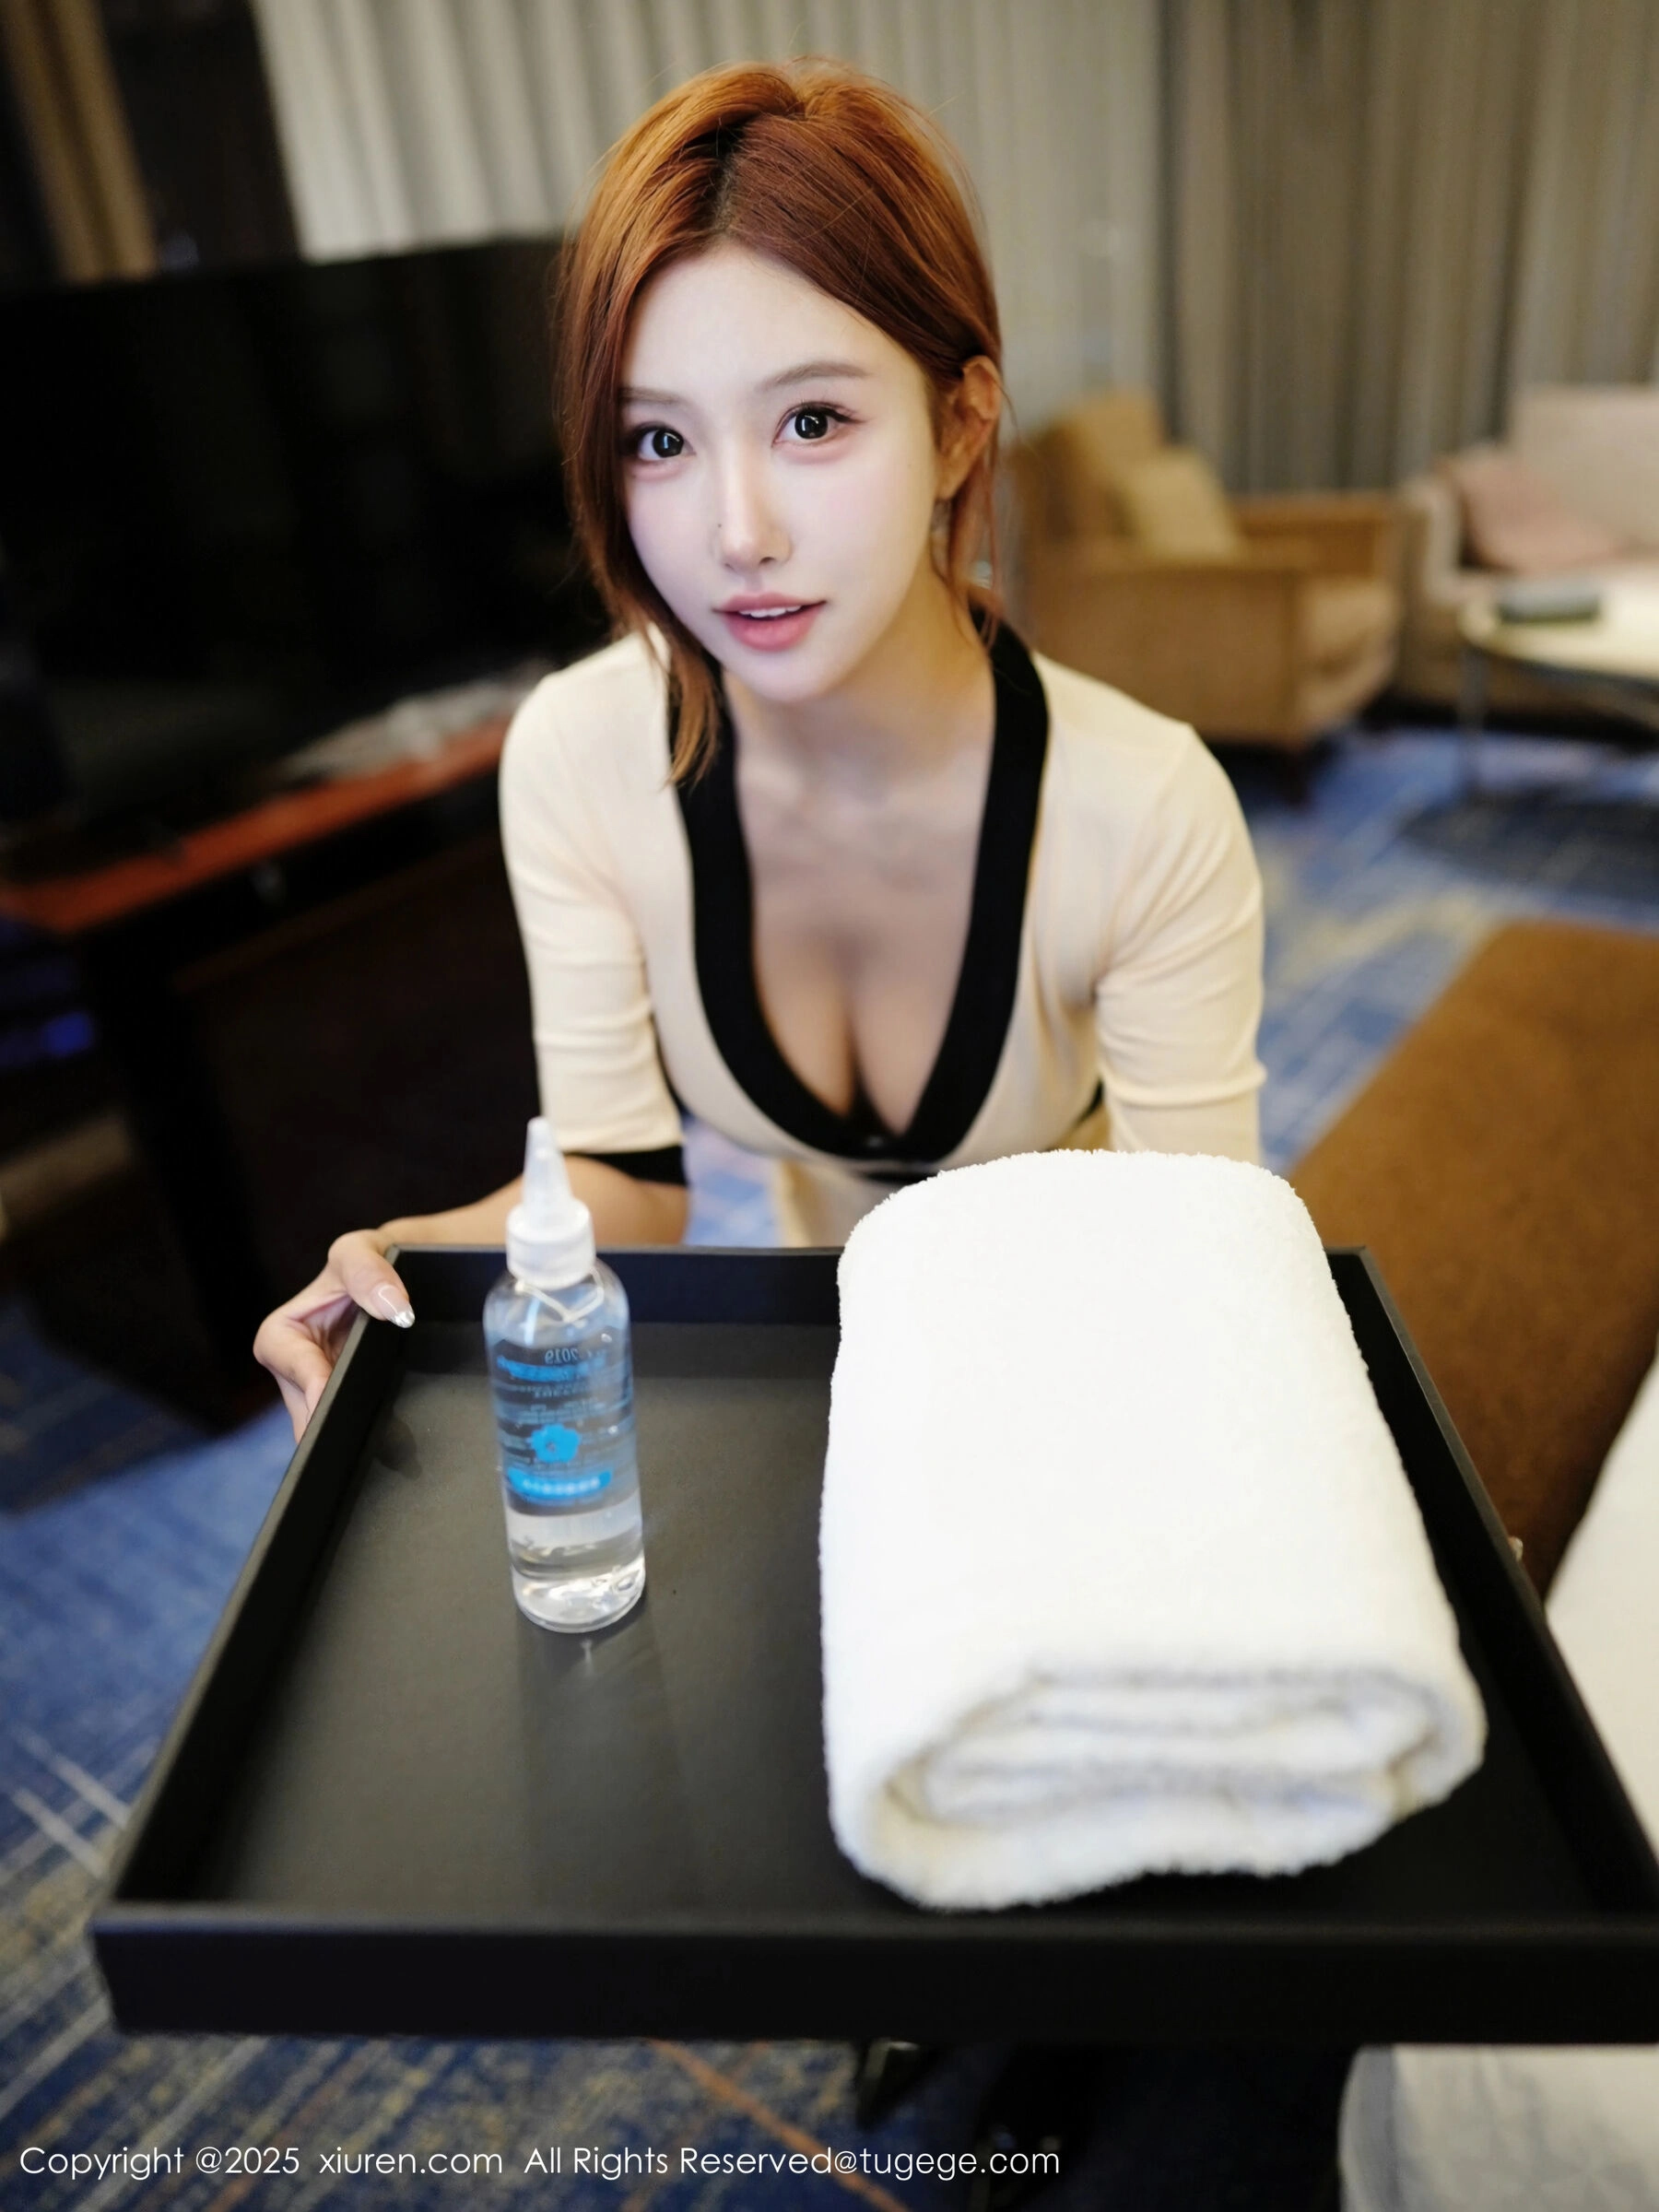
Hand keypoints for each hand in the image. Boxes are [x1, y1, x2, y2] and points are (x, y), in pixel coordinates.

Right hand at [254, 1229, 413, 1438]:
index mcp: (281, 1334)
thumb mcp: (362, 1250)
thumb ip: (369, 1271)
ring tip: (377, 1447)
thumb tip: (394, 1309)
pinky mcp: (349, 1401)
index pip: (291, 1368)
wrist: (401, 1277)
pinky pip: (351, 1425)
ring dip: (348, 1434)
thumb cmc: (369, 1260)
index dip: (311, 1383)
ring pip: (327, 1426)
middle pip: (306, 1409)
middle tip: (356, 1441)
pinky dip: (365, 1431)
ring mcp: (322, 1390)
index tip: (331, 1398)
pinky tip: (388, 1442)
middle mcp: (296, 1369)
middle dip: (329, 1423)